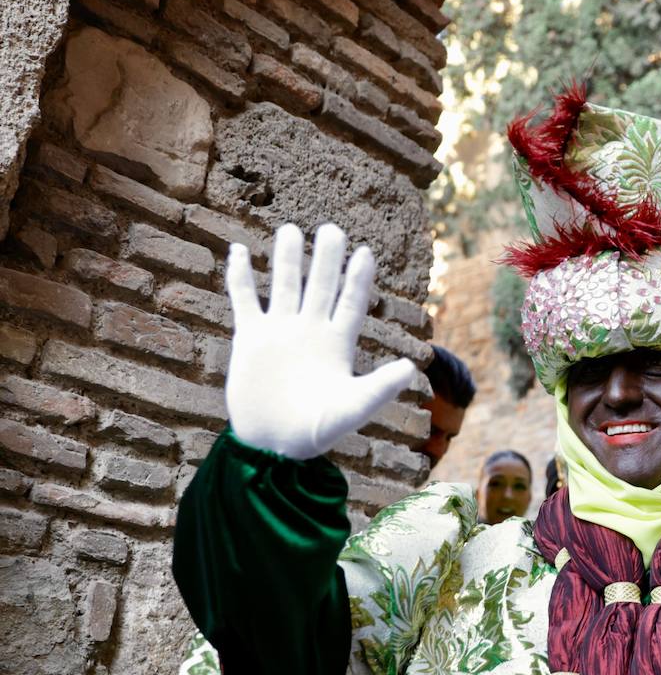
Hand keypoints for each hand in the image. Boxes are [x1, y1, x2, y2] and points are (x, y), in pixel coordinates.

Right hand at [225, 224, 416, 459]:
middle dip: (325, 258)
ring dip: (286, 260)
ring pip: (284, 286)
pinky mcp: (249, 340)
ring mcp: (280, 332)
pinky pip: (244, 301)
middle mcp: (310, 331)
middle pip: (320, 286)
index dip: (357, 279)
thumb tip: (410, 366)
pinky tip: (236, 250)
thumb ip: (379, 387)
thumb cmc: (318, 432)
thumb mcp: (353, 408)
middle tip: (331, 228)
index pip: (350, 303)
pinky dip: (240, 277)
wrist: (274, 446)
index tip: (365, 251)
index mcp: (338, 344)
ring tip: (290, 229)